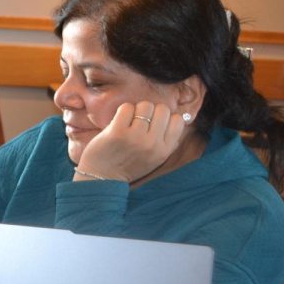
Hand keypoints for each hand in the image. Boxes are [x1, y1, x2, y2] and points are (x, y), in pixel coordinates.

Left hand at [73, 101, 187, 182]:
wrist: (101, 178)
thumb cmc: (128, 164)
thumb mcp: (155, 157)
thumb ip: (166, 139)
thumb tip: (181, 115)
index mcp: (164, 150)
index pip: (177, 119)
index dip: (165, 117)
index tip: (154, 124)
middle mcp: (152, 144)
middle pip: (162, 108)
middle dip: (151, 112)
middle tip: (139, 123)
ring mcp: (135, 137)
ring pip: (145, 105)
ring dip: (136, 111)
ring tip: (129, 123)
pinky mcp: (117, 132)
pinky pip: (127, 107)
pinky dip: (122, 111)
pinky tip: (118, 123)